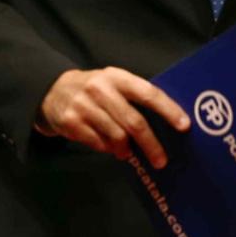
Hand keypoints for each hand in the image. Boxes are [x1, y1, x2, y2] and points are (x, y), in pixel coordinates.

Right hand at [37, 66, 189, 166]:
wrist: (51, 90)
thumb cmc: (94, 90)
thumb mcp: (113, 83)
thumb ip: (134, 98)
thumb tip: (165, 124)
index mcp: (116, 77)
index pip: (148, 93)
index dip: (168, 109)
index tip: (184, 126)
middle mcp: (100, 89)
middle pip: (134, 121)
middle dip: (151, 144)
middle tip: (161, 160)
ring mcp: (83, 105)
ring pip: (116, 136)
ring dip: (126, 149)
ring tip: (127, 153)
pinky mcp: (70, 122)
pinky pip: (98, 143)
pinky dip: (107, 149)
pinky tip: (108, 147)